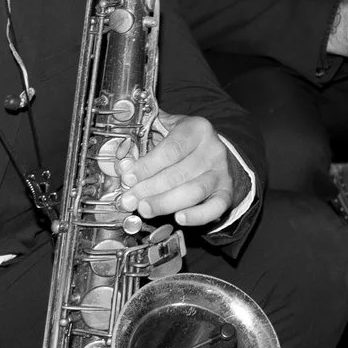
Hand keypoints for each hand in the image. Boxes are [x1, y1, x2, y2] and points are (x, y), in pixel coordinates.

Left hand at [113, 113, 238, 228]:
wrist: (211, 154)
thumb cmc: (181, 144)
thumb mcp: (166, 131)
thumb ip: (144, 141)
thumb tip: (121, 162)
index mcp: (197, 129)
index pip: (171, 149)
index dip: (147, 166)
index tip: (127, 177)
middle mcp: (213, 149)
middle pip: (179, 173)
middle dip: (149, 189)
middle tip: (129, 200)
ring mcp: (221, 172)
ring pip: (195, 191)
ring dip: (165, 203)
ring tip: (144, 209)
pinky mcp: (226, 192)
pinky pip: (215, 207)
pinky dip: (198, 215)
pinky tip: (180, 218)